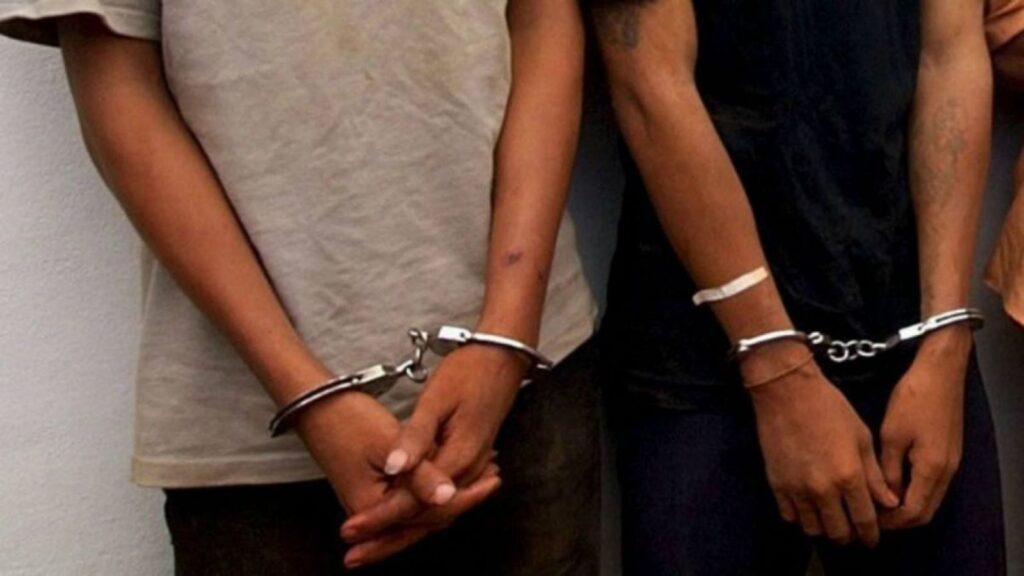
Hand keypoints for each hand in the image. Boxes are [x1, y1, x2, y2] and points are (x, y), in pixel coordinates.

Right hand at [294, 391, 501, 568]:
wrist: (318, 405)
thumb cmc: (347, 421)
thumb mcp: (387, 444)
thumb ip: (420, 474)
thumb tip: (449, 495)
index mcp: (373, 506)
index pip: (430, 514)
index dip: (465, 497)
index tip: (492, 480)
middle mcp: (371, 512)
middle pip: (428, 517)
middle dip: (463, 500)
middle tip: (494, 480)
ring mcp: (373, 502)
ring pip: (422, 508)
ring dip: (451, 494)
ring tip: (484, 476)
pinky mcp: (376, 490)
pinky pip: (412, 497)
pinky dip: (435, 487)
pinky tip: (455, 474)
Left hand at [341, 344, 526, 552]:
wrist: (500, 356)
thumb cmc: (469, 372)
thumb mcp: (435, 402)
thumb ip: (416, 441)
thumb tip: (395, 470)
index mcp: (459, 459)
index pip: (413, 502)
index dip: (379, 519)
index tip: (349, 531)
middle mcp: (467, 470)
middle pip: (425, 517)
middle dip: (388, 537)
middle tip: (353, 555)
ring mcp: (471, 466)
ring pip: (433, 510)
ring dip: (402, 527)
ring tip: (368, 541)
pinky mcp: (468, 459)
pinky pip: (440, 494)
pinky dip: (417, 509)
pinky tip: (400, 513)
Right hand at [745, 342, 898, 546]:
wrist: (786, 392)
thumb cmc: (830, 408)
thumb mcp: (862, 438)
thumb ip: (875, 476)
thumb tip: (889, 503)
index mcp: (849, 477)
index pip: (865, 521)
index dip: (871, 535)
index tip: (872, 538)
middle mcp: (822, 490)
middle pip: (838, 533)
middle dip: (849, 536)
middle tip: (852, 528)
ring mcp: (796, 489)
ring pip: (813, 529)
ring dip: (824, 527)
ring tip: (830, 517)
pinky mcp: (776, 484)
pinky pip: (790, 516)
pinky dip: (802, 517)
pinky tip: (808, 505)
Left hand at [878, 329, 970, 529]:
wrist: (940, 372)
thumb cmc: (914, 398)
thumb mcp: (892, 435)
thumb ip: (887, 470)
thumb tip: (883, 496)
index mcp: (932, 469)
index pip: (913, 512)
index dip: (890, 521)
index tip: (868, 520)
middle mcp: (947, 471)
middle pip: (925, 510)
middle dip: (899, 519)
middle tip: (872, 516)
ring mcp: (951, 462)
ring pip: (929, 498)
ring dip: (906, 504)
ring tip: (878, 501)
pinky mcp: (948, 452)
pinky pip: (932, 483)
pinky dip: (914, 490)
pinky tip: (892, 482)